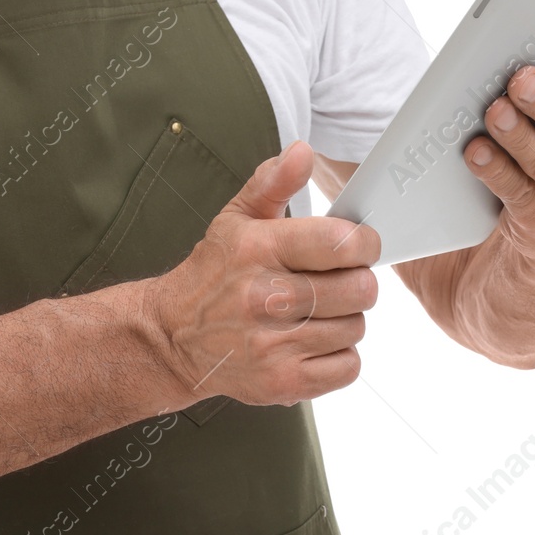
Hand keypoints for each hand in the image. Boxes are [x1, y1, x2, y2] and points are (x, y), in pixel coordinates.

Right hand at [141, 141, 378, 407]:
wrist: (171, 337)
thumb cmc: (212, 274)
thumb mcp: (235, 219)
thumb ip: (273, 183)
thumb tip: (301, 151)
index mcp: (259, 250)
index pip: (341, 243)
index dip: (364, 243)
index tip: (356, 246)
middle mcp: (265, 298)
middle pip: (360, 289)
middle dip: (357, 282)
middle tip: (337, 281)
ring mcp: (273, 344)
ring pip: (356, 328)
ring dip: (346, 319)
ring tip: (317, 312)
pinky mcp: (281, 382)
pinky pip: (348, 367)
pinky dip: (340, 355)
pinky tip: (313, 341)